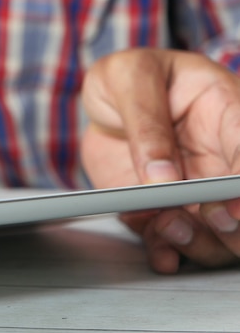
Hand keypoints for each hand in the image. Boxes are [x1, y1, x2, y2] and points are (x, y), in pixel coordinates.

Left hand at [81, 48, 239, 272]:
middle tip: (210, 217)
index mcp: (228, 113)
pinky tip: (161, 255)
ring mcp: (197, 191)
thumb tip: (162, 176)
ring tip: (169, 226)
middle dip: (235, 223)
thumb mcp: (130, 77)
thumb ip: (146, 121)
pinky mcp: (165, 211)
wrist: (105, 104)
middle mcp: (222, 160)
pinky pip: (175, 243)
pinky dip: (169, 253)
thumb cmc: (129, 77)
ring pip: (219, 234)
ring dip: (201, 242)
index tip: (232, 202)